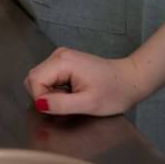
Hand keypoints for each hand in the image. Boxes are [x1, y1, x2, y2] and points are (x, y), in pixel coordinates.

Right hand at [24, 48, 149, 116]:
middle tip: (66, 103)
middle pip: (34, 78)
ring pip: (40, 78)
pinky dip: (54, 89)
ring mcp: (62, 56)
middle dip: (44, 95)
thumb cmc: (113, 92)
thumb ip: (61, 104)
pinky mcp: (65, 62)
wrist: (130, 80)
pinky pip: (48, 77)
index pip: (34, 81)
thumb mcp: (88, 104)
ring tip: (71, 98)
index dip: (42, 99)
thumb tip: (40, 104)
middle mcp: (59, 55)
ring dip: (49, 93)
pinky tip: (71, 93)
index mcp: (63, 61)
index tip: (59, 108)